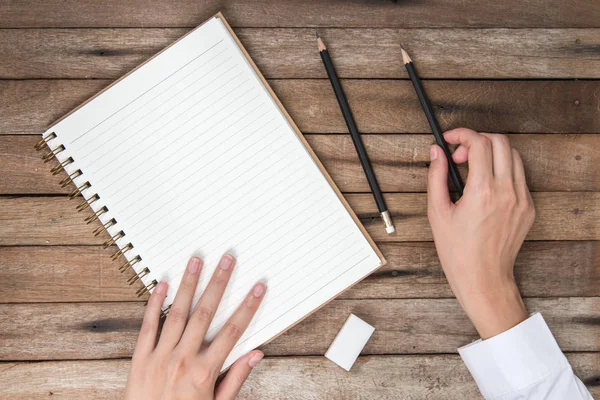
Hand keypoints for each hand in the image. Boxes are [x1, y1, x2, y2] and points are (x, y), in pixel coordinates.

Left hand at [125, 255, 266, 399]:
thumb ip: (235, 378)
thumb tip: (256, 354)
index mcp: (204, 372)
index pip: (232, 331)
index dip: (247, 307)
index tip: (257, 287)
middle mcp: (182, 359)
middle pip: (206, 313)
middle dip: (218, 283)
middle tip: (227, 260)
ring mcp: (160, 357)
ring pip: (177, 313)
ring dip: (188, 285)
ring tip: (196, 262)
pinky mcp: (140, 359)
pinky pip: (147, 326)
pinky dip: (154, 304)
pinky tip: (161, 285)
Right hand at [427, 128, 534, 338]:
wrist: (483, 278)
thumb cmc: (457, 251)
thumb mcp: (437, 212)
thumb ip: (436, 177)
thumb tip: (436, 153)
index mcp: (482, 192)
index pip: (479, 143)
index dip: (461, 134)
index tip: (449, 139)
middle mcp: (507, 191)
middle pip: (500, 142)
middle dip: (477, 140)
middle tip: (459, 156)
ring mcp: (521, 199)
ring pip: (513, 155)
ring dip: (492, 153)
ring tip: (473, 169)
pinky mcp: (528, 207)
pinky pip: (519, 176)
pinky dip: (502, 170)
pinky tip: (485, 185)